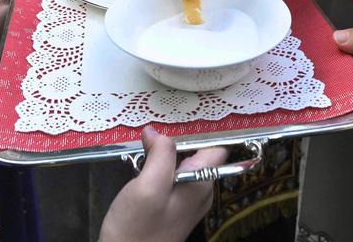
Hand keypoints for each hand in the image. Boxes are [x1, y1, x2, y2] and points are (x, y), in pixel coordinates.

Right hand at [98, 128, 226, 241]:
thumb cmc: (137, 229)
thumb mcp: (147, 186)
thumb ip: (161, 155)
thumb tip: (157, 132)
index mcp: (201, 183)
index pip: (215, 146)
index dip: (196, 131)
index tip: (174, 122)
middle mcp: (200, 191)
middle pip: (196, 153)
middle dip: (175, 142)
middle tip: (149, 141)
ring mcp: (186, 202)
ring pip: (180, 164)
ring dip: (163, 156)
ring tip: (143, 152)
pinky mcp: (172, 209)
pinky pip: (170, 179)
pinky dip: (157, 169)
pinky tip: (140, 171)